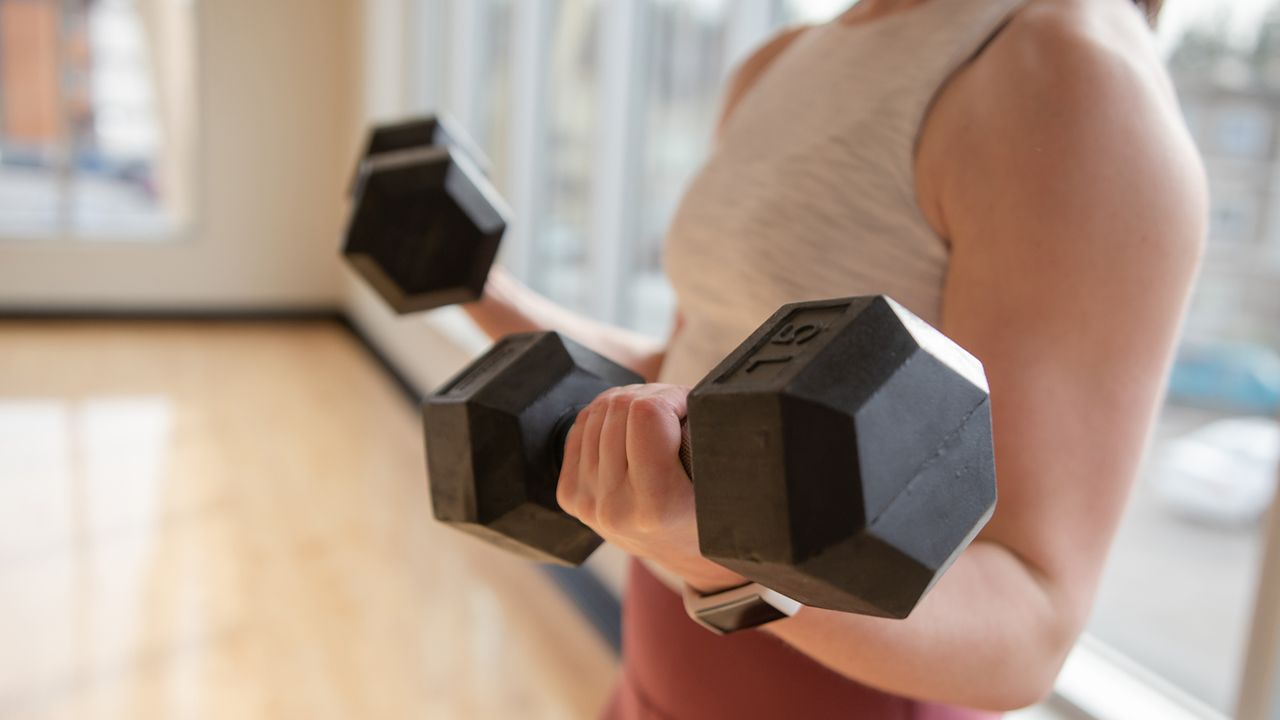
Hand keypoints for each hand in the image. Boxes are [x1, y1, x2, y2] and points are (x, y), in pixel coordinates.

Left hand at [557, 383, 745, 591]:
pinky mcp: (569, 495)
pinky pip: (580, 426)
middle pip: (619, 407)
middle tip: (674, 409)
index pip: (647, 414)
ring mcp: (586, 502)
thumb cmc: (708, 513)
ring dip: (628, 403)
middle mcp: (614, 506)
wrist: (679, 553)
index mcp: (656, 504)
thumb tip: (690, 396)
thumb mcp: (721, 484)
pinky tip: (629, 427)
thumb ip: (711, 442)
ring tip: (654, 419)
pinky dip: (605, 416)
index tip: (687, 405)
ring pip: (597, 411)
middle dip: (652, 396)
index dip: (671, 396)